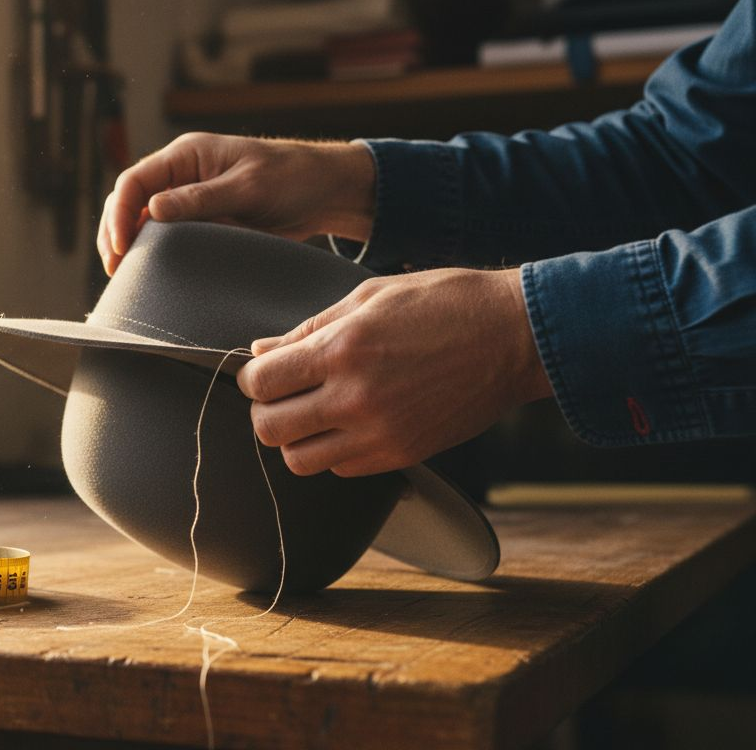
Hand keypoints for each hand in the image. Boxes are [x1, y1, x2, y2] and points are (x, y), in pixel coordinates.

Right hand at [97, 133, 376, 275]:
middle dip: (115, 232)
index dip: (120, 214)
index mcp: (186, 155)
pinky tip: (148, 274)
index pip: (134, 181)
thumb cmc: (290, 176)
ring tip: (124, 276)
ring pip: (142, 220)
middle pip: (129, 200)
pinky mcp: (202, 220)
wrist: (324, 192)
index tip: (121, 247)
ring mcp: (188, 198)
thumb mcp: (246, 186)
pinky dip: (152, 253)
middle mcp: (180, 175)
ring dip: (129, 244)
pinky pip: (167, 236)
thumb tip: (153, 210)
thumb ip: (200, 199)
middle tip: (115, 269)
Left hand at [236, 268, 553, 476]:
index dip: (252, 377)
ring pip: (299, 460)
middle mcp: (355, 397)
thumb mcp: (369, 297)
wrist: (516, 337)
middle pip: (269, 429)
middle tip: (283, 395)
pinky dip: (333, 452)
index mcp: (342, 349)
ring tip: (314, 413)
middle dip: (266, 411)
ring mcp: (379, 432)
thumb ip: (309, 329)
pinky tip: (349, 424)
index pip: (260, 383)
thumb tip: (261, 351)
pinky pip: (340, 469)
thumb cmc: (445, 304)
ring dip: (296, 438)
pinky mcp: (402, 455)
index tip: (263, 372)